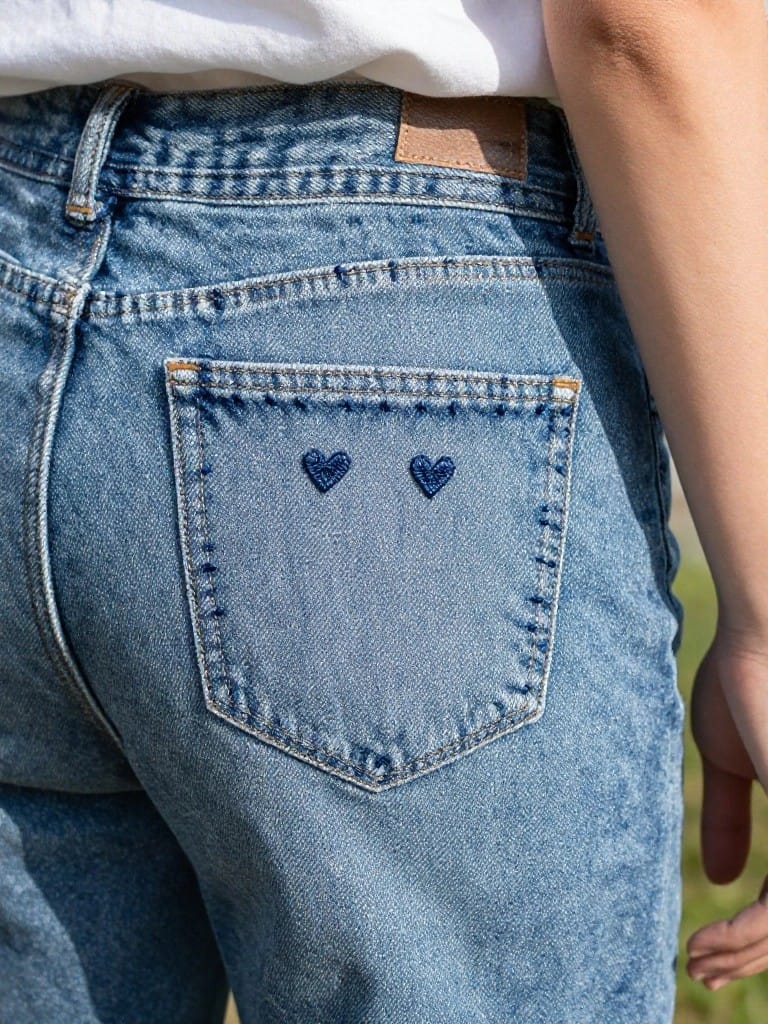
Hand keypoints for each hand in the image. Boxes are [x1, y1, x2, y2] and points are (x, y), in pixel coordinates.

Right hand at [687, 626, 767, 988]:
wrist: (760, 637)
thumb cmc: (744, 680)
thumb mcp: (729, 763)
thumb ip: (729, 818)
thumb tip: (720, 878)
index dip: (754, 935)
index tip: (705, 950)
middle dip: (750, 956)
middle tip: (700, 969)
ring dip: (744, 955)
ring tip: (698, 962)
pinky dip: (746, 938)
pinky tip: (705, 945)